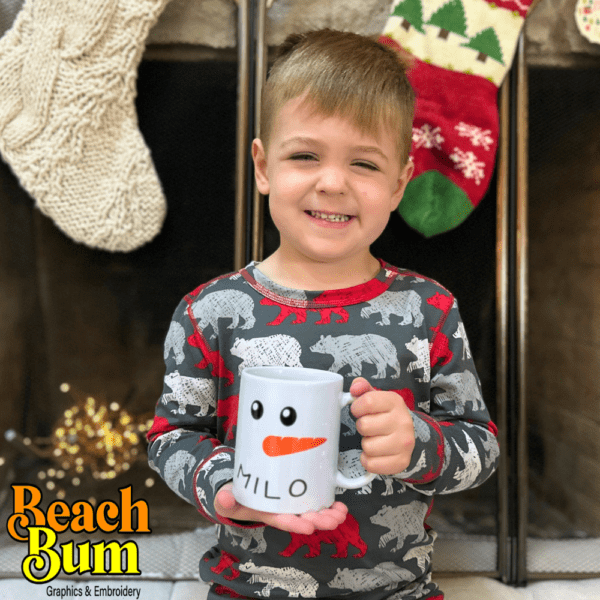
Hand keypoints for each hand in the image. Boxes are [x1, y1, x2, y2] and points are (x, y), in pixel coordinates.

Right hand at [214, 482, 347, 534]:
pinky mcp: (296, 493)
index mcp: (267, 514)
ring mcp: (290, 503)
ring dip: (328, 513)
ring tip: (341, 512)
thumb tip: (224, 499)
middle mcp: (282, 510)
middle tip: (334, 519)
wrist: (238, 490)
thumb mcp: (226, 499)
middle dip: (320, 520)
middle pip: (303, 518)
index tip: (309, 526)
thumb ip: (224, 500)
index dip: (296, 524)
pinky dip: (327, 502)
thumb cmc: (234, 498)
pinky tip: (338, 503)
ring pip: (312, 511)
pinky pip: (314, 499)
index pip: (283, 520)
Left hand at [350, 378, 415, 474]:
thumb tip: (355, 387)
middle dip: (362, 427)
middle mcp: (403, 421)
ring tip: (375, 439)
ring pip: (367, 446)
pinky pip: (371, 464)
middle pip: (364, 425)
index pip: (367, 402)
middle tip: (370, 427)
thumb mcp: (376, 398)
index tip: (359, 411)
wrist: (408, 436)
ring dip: (366, 444)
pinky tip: (375, 453)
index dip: (357, 408)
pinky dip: (368, 460)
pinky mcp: (401, 461)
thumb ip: (363, 388)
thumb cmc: (386, 416)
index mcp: (395, 402)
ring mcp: (404, 443)